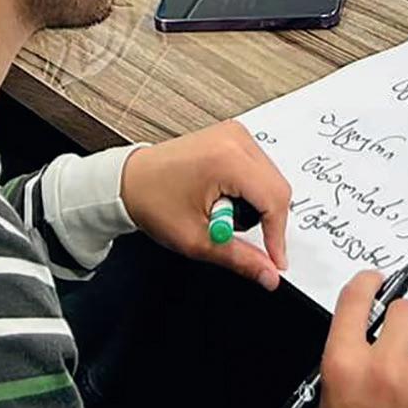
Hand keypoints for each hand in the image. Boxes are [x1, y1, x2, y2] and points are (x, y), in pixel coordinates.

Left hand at [120, 121, 291, 290]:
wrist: (129, 180)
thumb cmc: (152, 201)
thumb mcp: (196, 239)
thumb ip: (239, 258)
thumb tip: (268, 273)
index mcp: (227, 159)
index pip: (274, 199)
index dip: (277, 236)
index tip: (274, 261)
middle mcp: (234, 140)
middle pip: (278, 187)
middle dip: (267, 221)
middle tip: (237, 236)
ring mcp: (234, 134)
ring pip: (271, 178)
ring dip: (258, 205)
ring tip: (222, 214)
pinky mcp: (232, 136)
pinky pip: (259, 167)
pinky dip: (252, 190)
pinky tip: (225, 199)